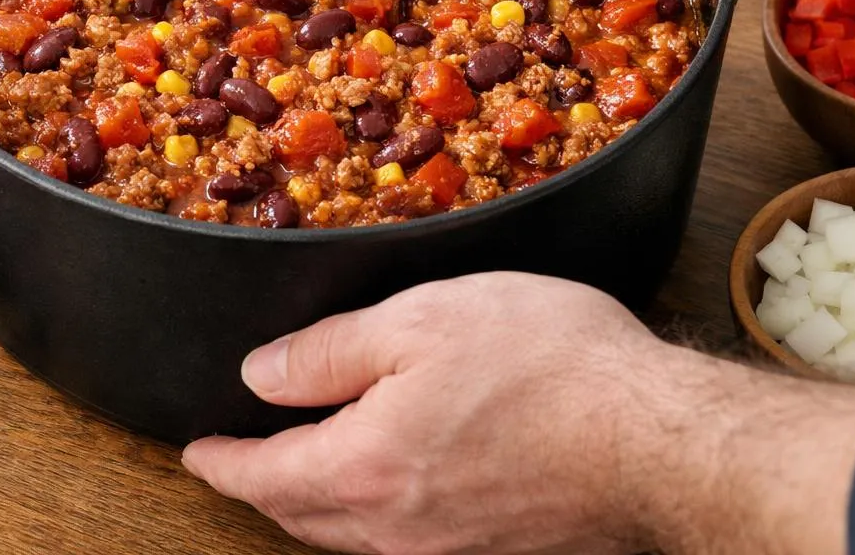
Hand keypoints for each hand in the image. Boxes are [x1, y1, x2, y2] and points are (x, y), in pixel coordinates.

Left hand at [183, 272, 854, 554]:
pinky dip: (369, 515)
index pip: (264, 476)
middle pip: (301, 516)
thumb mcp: (419, 322)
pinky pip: (403, 540)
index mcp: (364, 466)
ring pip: (351, 536)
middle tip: (239, 463)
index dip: (221, 461)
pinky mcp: (494, 547)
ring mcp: (448, 546)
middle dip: (261, 489)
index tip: (196, 450)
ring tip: (299, 473)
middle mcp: (397, 526)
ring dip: (313, 506)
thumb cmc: (547, 365)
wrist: (659, 439)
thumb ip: (329, 353)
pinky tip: (386, 485)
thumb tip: (260, 374)